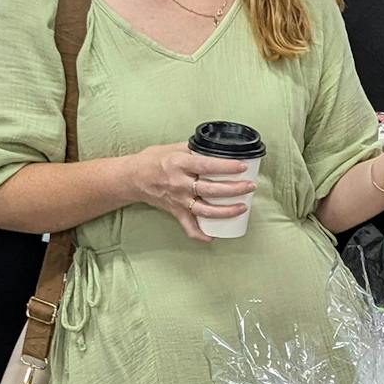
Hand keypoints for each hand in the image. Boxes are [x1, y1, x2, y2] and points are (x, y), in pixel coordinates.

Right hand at [125, 143, 255, 243]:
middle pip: (211, 189)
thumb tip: (218, 147)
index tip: (242, 166)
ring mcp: (178, 200)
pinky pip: (188, 227)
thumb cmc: (153, 160)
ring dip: (226, 211)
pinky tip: (213, 237)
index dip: (226, 167)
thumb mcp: (174, 147)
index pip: (207, 166)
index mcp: (179, 164)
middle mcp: (179, 183)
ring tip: (243, 207)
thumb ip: (195, 148)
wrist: (132, 177)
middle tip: (250, 186)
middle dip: (234, 189)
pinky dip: (200, 235)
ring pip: (205, 209)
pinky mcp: (175, 211)